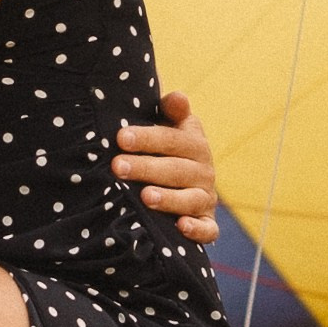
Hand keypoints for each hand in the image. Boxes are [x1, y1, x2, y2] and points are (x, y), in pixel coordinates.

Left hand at [112, 89, 218, 242]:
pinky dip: (198, 229)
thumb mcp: (172, 124)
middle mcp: (204, 170)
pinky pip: (209, 229)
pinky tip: (181, 227)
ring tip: (145, 197)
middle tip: (118, 167)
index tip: (121, 138)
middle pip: (176, 169)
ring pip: (191, 199)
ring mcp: (206, 197)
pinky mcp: (208, 222)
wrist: (187, 179)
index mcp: (194, 142)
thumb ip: (172, 110)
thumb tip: (177, 97)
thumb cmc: (168, 147)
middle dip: (146, 168)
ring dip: (169, 199)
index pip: (172, 139)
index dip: (147, 138)